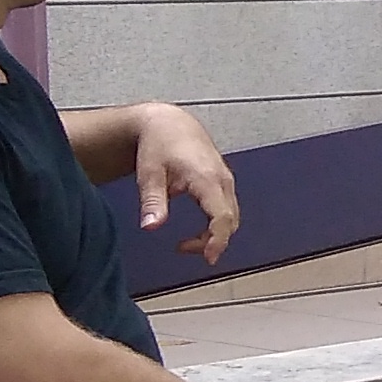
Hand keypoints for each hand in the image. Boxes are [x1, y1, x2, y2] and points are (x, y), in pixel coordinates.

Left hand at [128, 102, 237, 262]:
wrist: (169, 123)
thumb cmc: (159, 145)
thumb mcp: (149, 174)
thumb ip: (153, 202)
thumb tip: (151, 227)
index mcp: (207, 178)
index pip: (222, 217)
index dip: (218, 240)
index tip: (209, 258)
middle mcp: (222, 180)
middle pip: (230, 220)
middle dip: (213, 241)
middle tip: (184, 249)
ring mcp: (225, 180)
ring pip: (231, 216)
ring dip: (215, 234)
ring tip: (187, 243)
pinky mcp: (223, 181)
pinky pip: (227, 208)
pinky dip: (217, 224)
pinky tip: (198, 230)